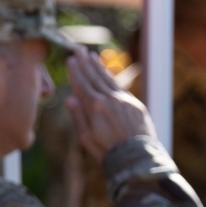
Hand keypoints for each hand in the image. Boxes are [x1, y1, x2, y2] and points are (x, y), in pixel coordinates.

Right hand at [65, 46, 156, 161]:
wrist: (136, 156)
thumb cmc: (106, 150)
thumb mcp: (86, 137)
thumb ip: (79, 116)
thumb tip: (70, 98)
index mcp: (95, 107)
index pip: (82, 85)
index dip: (75, 72)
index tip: (70, 60)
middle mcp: (110, 99)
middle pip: (94, 77)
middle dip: (86, 63)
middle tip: (79, 50)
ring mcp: (124, 100)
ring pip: (108, 79)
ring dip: (99, 66)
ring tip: (92, 56)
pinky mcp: (135, 104)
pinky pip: (120, 87)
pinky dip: (112, 77)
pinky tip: (107, 72)